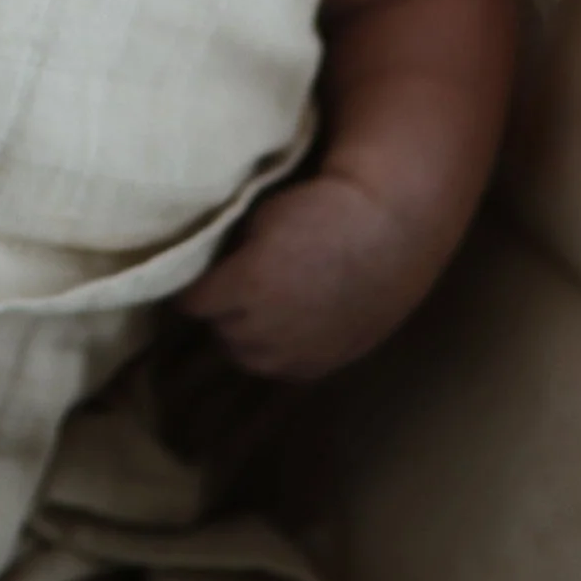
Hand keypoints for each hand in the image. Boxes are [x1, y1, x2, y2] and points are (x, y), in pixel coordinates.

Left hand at [179, 171, 437, 382]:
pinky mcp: (327, 362)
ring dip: (242, 336)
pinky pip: (283, 369)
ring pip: (248, 357)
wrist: (391, 232)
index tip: (189, 278)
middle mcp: (267, 329)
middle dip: (217, 310)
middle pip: (219, 330)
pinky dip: (275, 351)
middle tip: (224, 289)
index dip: (189, 289)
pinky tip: (282, 329)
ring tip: (250, 311)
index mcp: (245, 288)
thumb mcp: (261, 219)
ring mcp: (299, 352)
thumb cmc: (323, 211)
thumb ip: (231, 254)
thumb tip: (213, 270)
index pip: (192, 302)